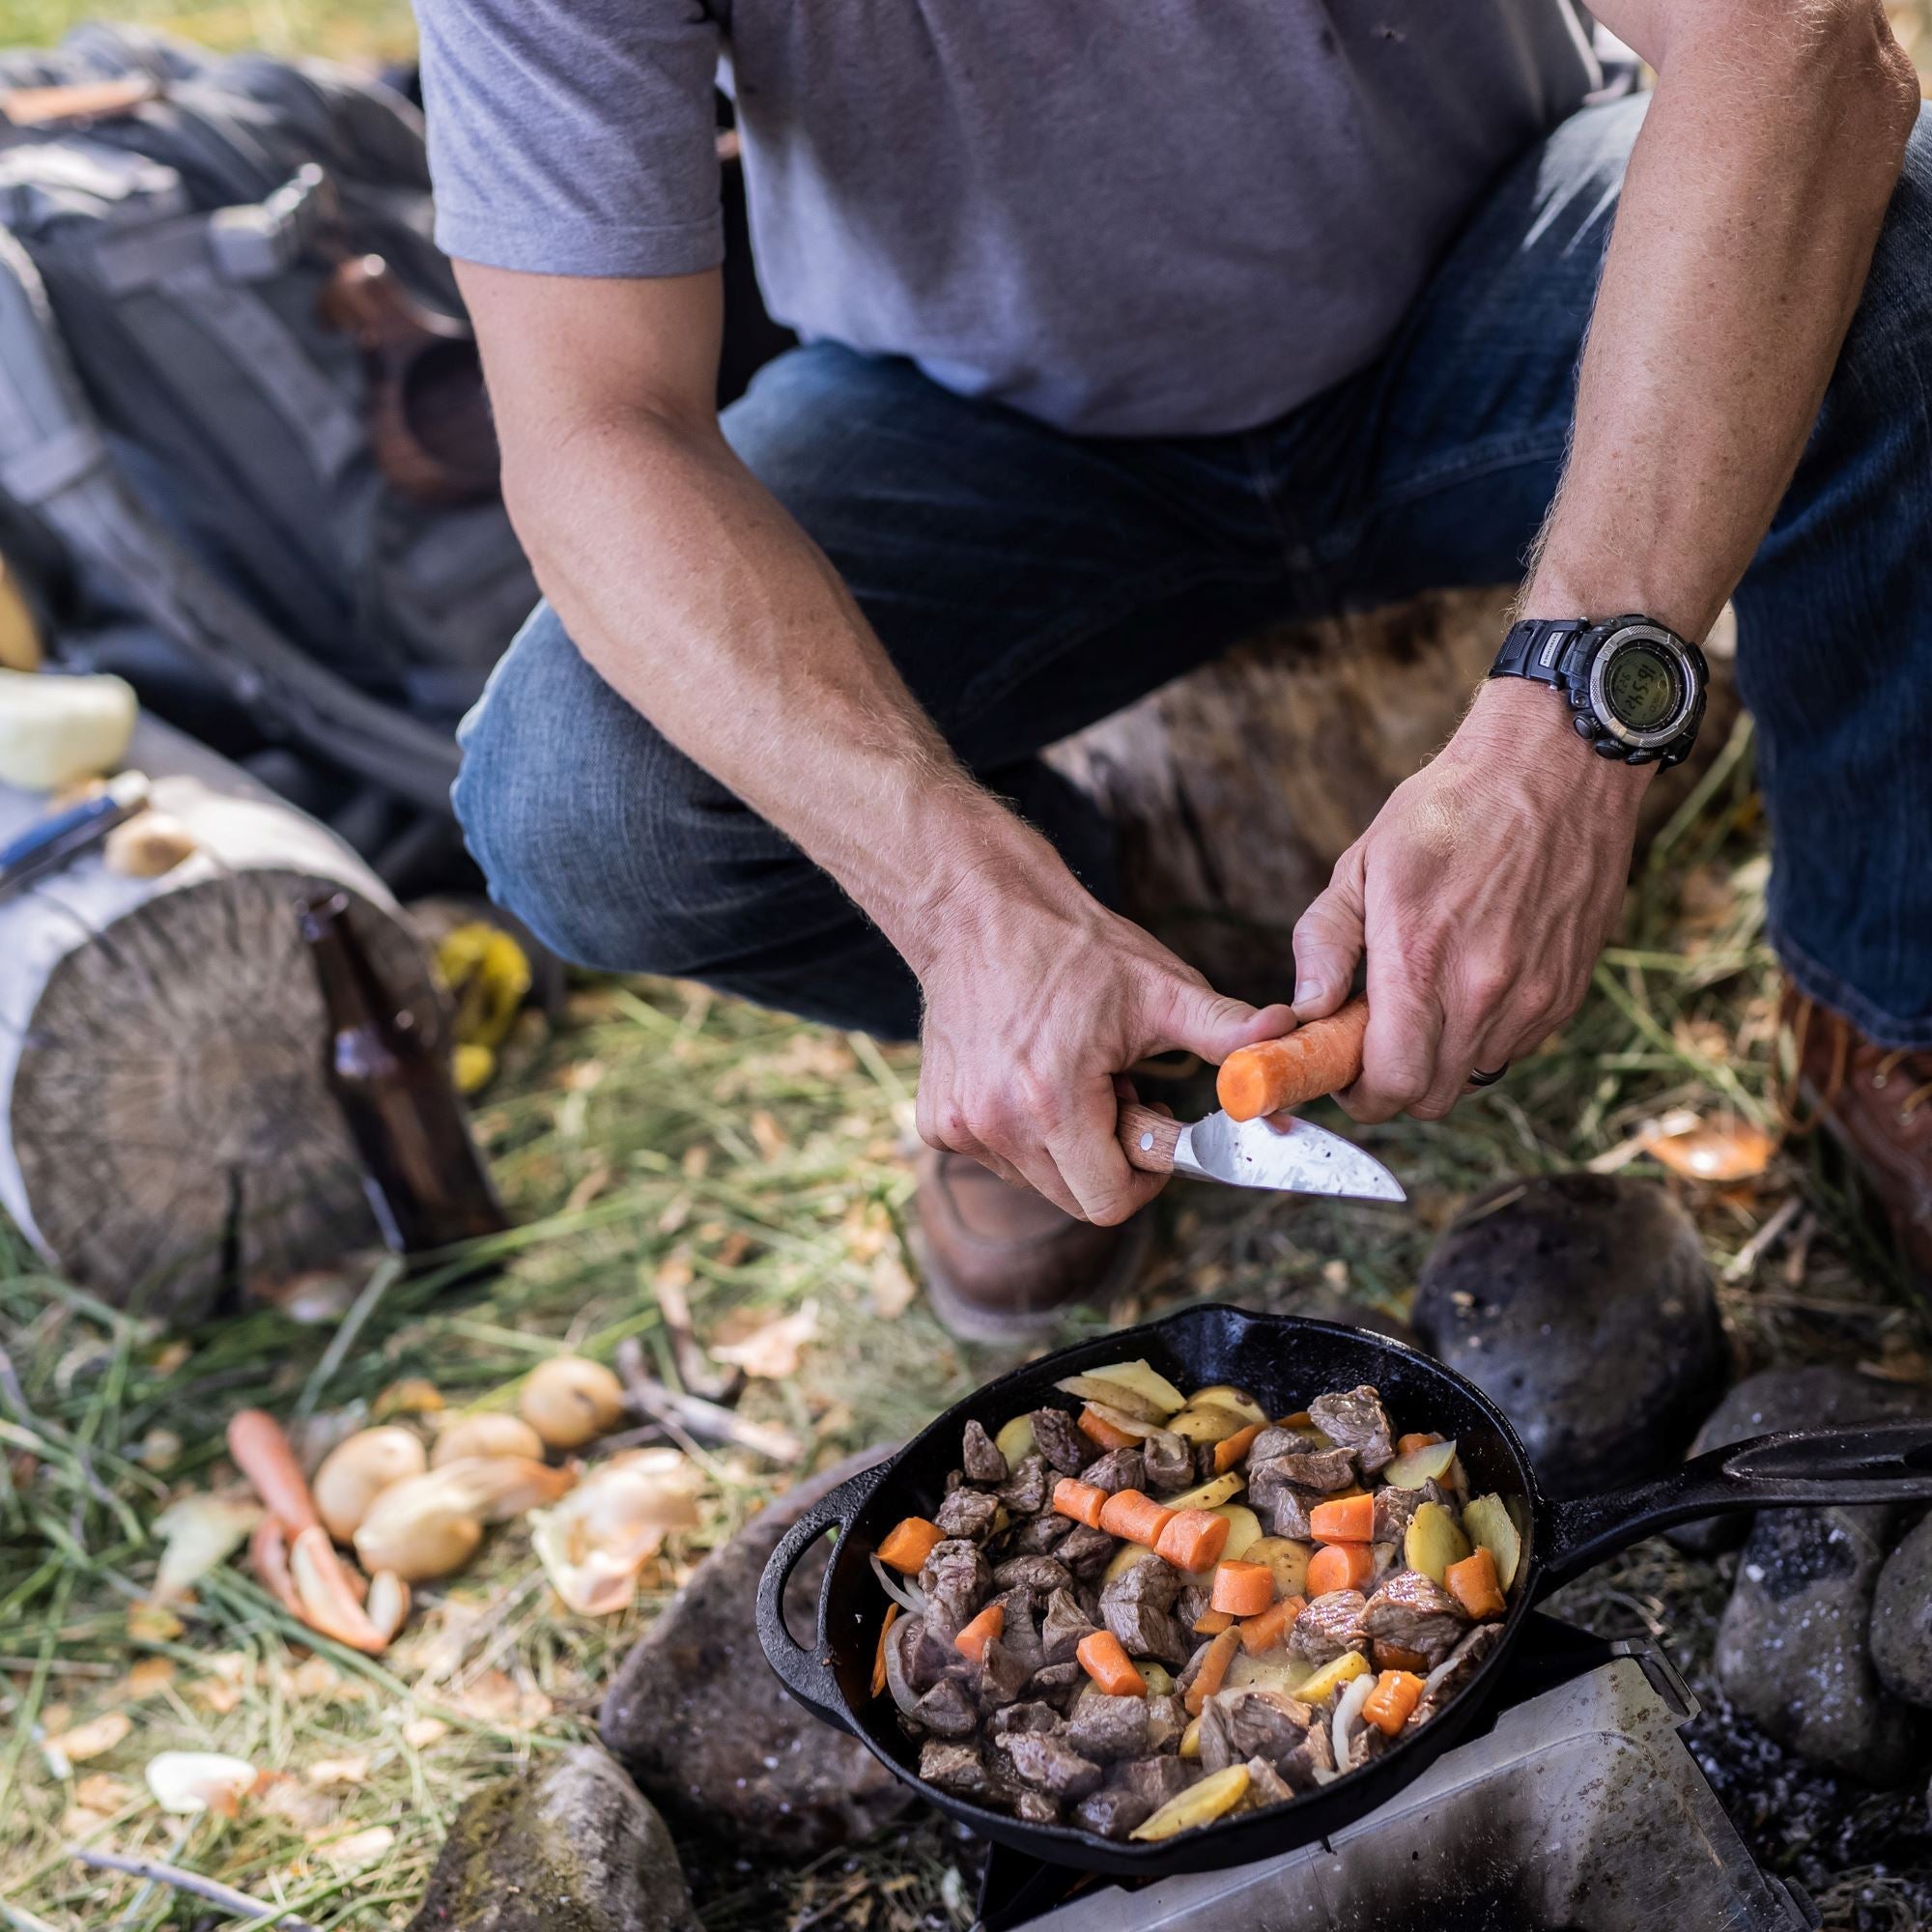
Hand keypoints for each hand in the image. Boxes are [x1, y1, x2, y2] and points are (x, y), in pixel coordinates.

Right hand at [911, 857, 1292, 1224]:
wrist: (975, 910)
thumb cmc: (1071, 947)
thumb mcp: (1160, 988)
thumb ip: (1226, 1029)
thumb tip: (1289, 1035)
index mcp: (1053, 1103)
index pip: (1111, 1202)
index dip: (1148, 1174)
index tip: (1154, 1119)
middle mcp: (996, 1126)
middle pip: (1077, 1197)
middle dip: (1110, 1155)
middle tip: (1118, 1089)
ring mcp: (959, 1127)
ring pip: (1039, 1178)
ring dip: (1068, 1142)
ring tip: (1073, 1071)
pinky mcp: (937, 1121)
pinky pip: (999, 1156)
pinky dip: (1024, 1130)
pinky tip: (1031, 1072)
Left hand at [1290, 679, 1649, 1121]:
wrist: (1556, 767)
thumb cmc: (1450, 808)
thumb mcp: (1362, 863)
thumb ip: (1324, 942)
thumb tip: (1306, 1009)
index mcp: (1420, 959)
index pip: (1391, 1083)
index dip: (1360, 1093)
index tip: (1344, 1072)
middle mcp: (1484, 990)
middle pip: (1431, 1097)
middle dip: (1394, 1084)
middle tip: (1376, 1042)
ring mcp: (1535, 995)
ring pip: (1474, 1077)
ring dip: (1440, 1060)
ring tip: (1425, 1003)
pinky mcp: (1569, 991)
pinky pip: (1516, 1048)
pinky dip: (1485, 1037)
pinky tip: (1470, 985)